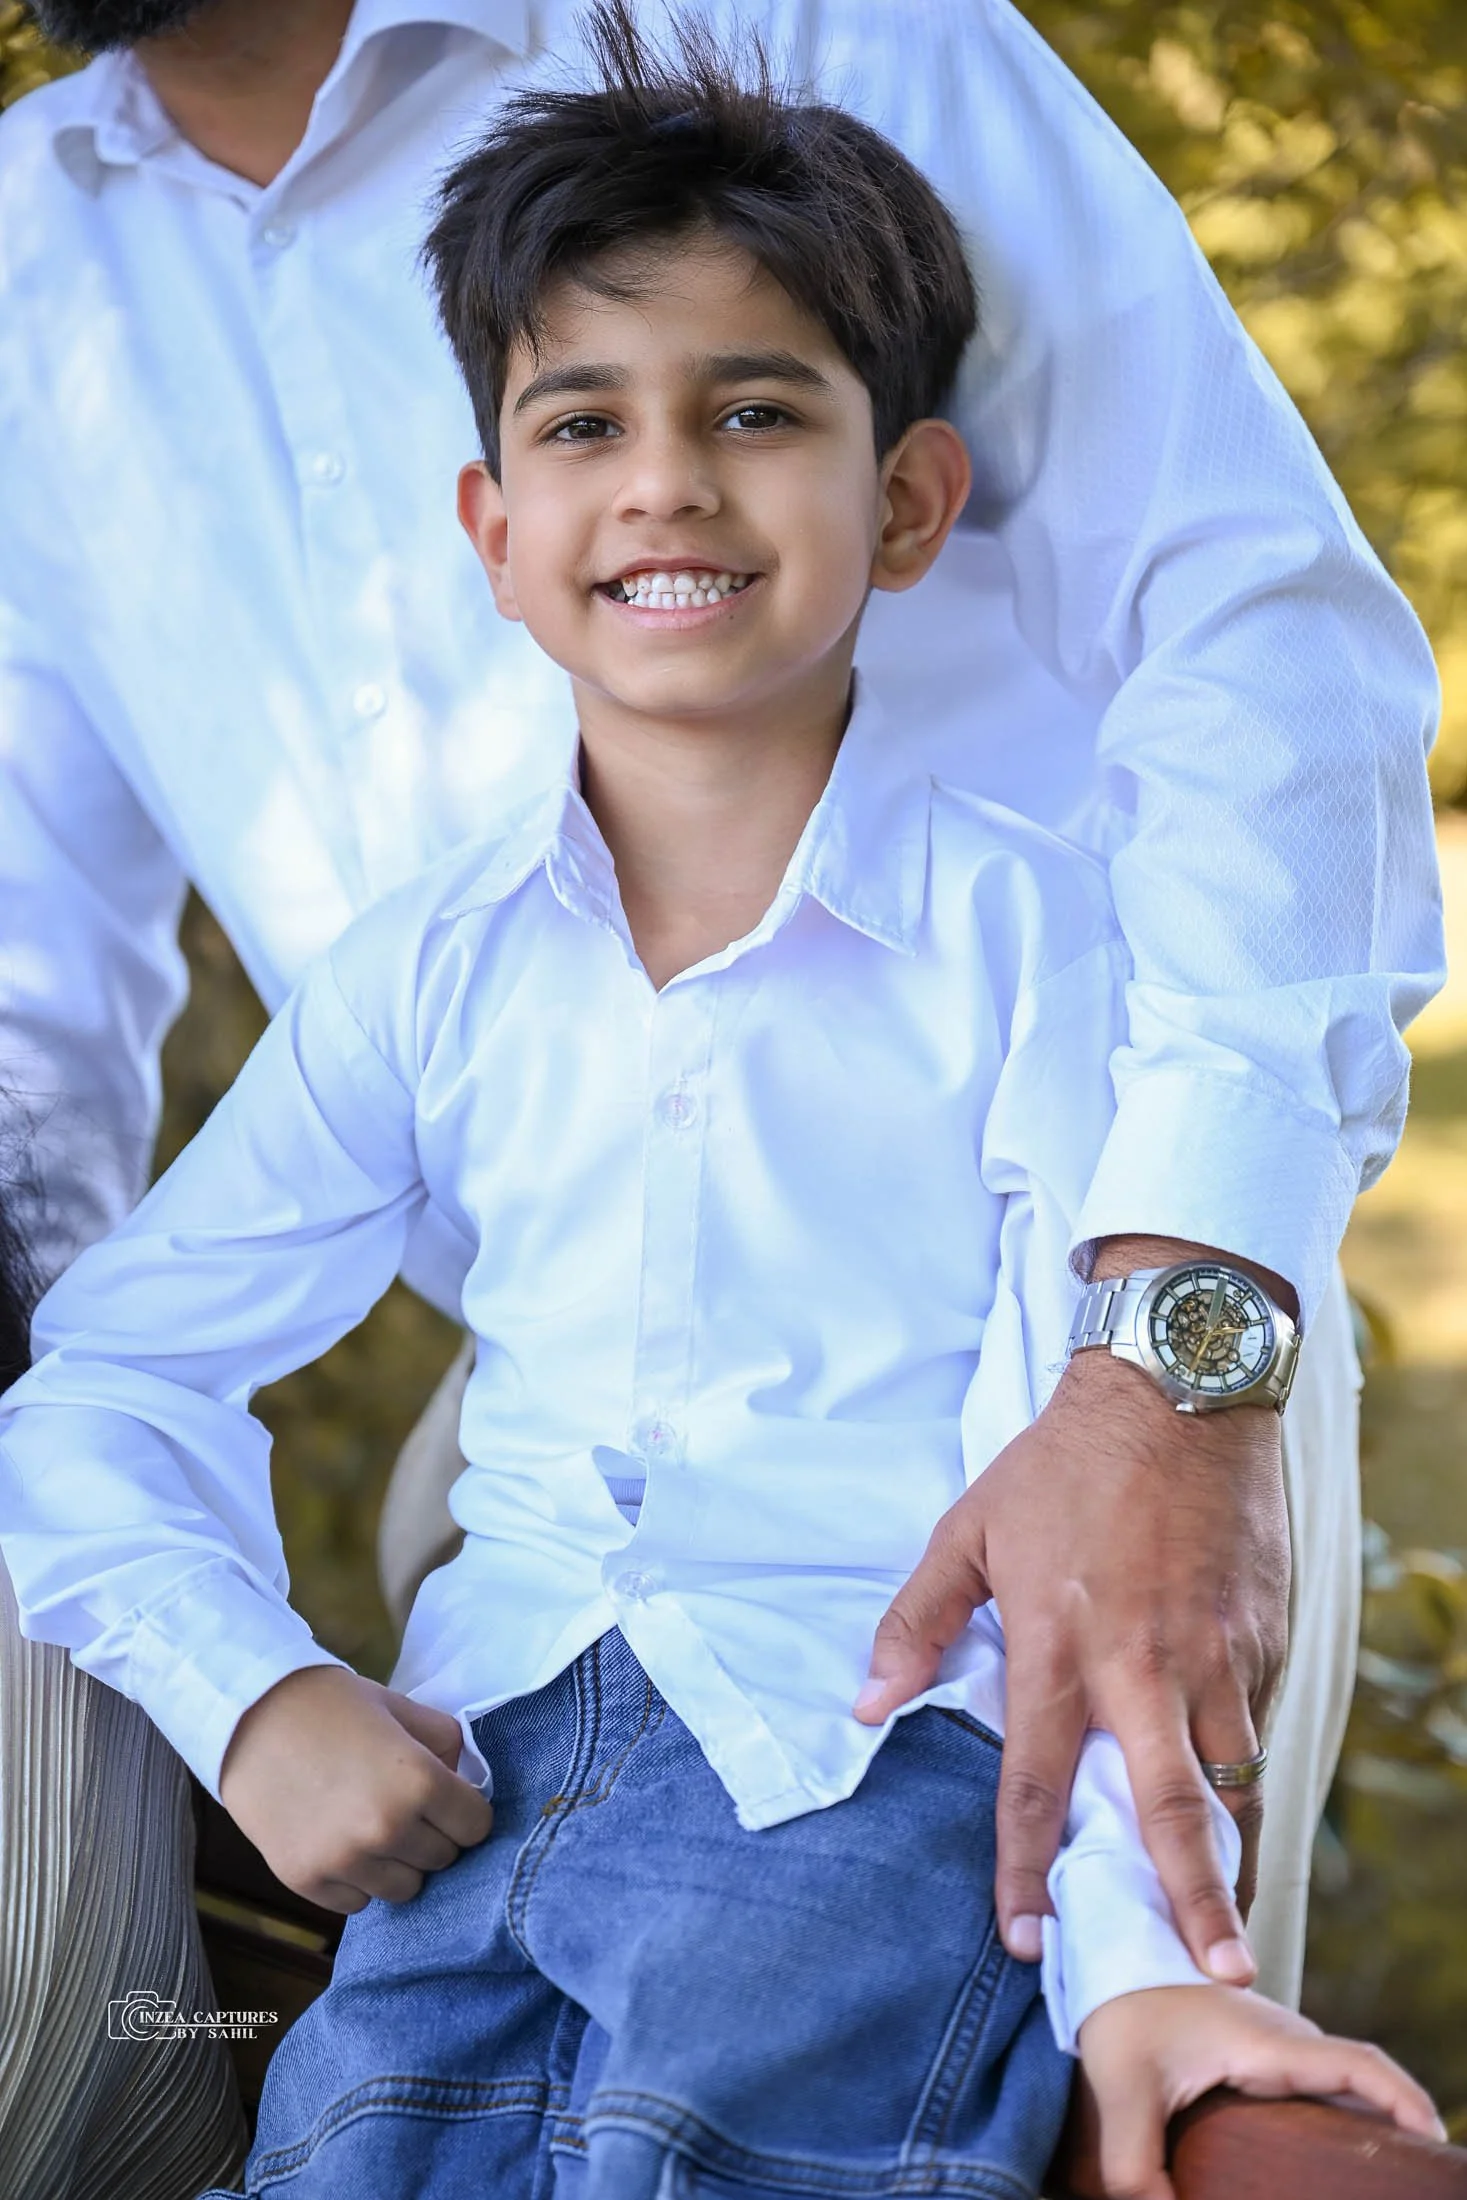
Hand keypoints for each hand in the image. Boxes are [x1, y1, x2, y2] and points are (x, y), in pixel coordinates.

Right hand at [219, 1664, 493, 1912]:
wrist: (249, 1718)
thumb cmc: (333, 1707)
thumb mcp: (401, 1708)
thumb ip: (446, 1744)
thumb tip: (468, 1781)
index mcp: (418, 1782)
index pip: (477, 1827)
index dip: (466, 1810)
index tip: (449, 1799)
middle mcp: (386, 1829)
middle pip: (445, 1859)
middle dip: (434, 1834)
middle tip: (406, 1807)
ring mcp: (345, 1861)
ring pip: (406, 1889)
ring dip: (398, 1862)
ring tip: (372, 1826)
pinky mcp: (308, 1882)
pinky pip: (358, 1903)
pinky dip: (357, 1880)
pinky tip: (339, 1841)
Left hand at [854, 1235, 1291, 1982]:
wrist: (1175, 1388)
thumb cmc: (1062, 1464)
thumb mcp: (969, 1529)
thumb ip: (917, 1620)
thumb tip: (867, 1705)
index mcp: (1062, 1646)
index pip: (1039, 1783)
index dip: (1028, 1868)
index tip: (1026, 1938)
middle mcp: (1146, 1665)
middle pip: (1171, 1809)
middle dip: (1193, 1900)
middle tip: (1211, 1976)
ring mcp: (1216, 1651)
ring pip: (1232, 1772)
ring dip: (1230, 1847)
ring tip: (1229, 1915)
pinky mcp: (1263, 1631)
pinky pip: (1255, 1717)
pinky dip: (1242, 1760)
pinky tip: (1229, 1787)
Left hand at [1071, 1984, 1444, 2198]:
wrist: (1110, 1959)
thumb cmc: (1120, 2010)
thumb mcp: (1121, 2089)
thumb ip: (1135, 2163)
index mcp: (1266, 2043)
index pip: (1357, 2065)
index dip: (1403, 2102)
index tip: (1431, 2137)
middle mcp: (1284, 2043)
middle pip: (1360, 2088)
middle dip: (1390, 2133)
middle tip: (1403, 2179)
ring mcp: (1275, 2049)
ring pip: (1337, 2091)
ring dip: (1359, 2130)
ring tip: (1365, 2181)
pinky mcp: (1259, 2059)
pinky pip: (1311, 2091)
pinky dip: (1330, 2123)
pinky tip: (1318, 2165)